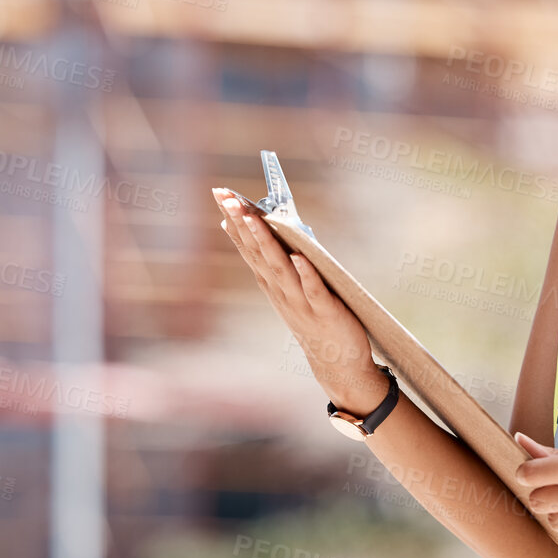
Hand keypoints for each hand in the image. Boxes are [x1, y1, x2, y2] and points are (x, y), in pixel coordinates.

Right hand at [210, 187, 379, 406]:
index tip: (221, 196)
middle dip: (243, 224)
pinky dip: (306, 274)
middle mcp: (280, 291)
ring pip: (280, 269)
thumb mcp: (289, 289)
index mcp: (271, 284)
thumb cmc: (314, 318)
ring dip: (267, 242)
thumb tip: (261, 229)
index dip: (235, 221)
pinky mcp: (325, 312)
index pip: (248, 247)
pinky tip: (299, 256)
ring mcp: (301, 302)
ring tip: (255, 217)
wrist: (336, 362)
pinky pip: (314, 290)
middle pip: (259, 253)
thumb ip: (275, 263)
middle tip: (228, 198)